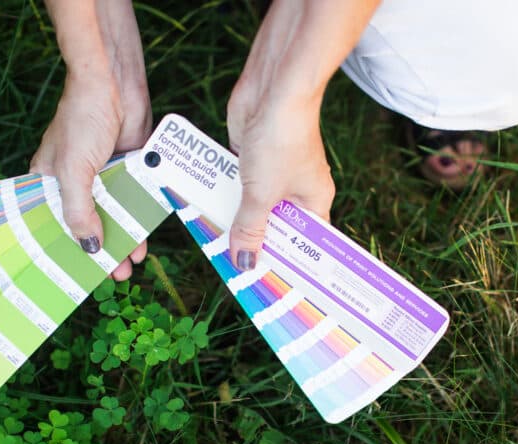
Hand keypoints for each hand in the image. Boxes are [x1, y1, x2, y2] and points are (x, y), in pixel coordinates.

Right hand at [30, 0, 150, 280]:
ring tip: (132, 265)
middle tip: (113, 276)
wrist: (114, 83)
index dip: (66, 248)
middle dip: (101, 251)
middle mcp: (75, 180)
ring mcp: (103, 175)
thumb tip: (89, 247)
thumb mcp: (74, 170)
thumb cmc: (82, 118)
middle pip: (87, 223)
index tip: (76, 273)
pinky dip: (139, 220)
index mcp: (49, 179)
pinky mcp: (128, 169)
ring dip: (123, 239)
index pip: (54, 222)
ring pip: (113, 215)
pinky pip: (133, 201)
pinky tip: (145, 240)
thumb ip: (79, 210)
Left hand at [226, 82, 334, 270]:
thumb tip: (245, 262)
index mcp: (313, 201)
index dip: (286, 261)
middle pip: (272, 226)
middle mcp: (295, 189)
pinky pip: (234, 183)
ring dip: (233, 217)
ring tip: (215, 243)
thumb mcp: (262, 195)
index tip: (270, 281)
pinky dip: (221, 193)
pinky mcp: (249, 156)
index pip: (303, 242)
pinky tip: (204, 208)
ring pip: (250, 205)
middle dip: (254, 242)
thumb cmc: (282, 139)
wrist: (273, 89)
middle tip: (236, 268)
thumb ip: (250, 229)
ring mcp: (271, 172)